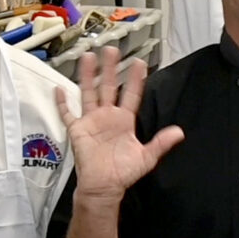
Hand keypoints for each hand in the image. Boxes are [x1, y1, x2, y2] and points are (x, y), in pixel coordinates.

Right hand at [56, 51, 184, 199]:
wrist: (104, 187)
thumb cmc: (123, 173)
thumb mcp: (146, 157)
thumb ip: (161, 143)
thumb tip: (180, 132)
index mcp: (124, 120)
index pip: (131, 94)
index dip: (135, 79)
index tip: (139, 62)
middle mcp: (108, 116)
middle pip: (109, 87)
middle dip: (110, 69)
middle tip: (111, 50)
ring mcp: (91, 121)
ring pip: (89, 92)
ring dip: (88, 76)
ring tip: (88, 57)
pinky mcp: (78, 130)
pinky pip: (68, 114)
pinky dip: (62, 103)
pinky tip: (58, 89)